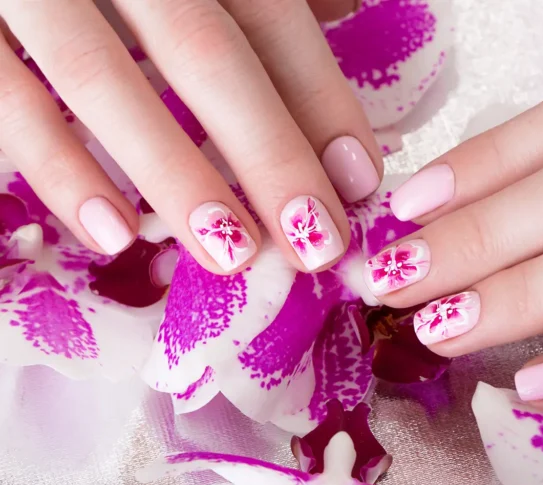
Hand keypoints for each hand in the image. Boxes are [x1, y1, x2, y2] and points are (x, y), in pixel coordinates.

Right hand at [0, 0, 380, 273]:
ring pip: (102, 77)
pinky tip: (112, 234)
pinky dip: (57, 168)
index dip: (319, 100)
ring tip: (232, 254)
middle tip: (315, 241)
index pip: (269, 14)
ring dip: (175, 175)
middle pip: (204, 51)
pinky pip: (5, 100)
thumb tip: (345, 8)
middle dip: (268, 152)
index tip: (359, 180)